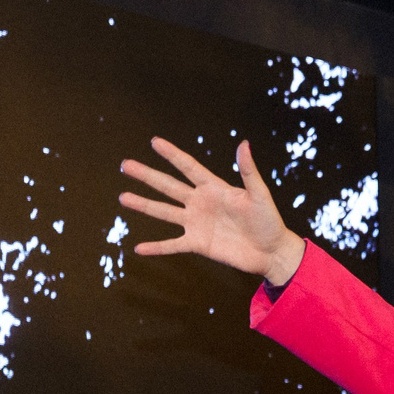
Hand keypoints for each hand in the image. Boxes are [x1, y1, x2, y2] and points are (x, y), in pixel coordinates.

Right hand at [119, 137, 304, 286]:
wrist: (270, 251)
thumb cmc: (268, 220)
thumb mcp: (259, 194)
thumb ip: (249, 171)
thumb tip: (243, 144)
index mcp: (214, 187)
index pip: (188, 167)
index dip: (171, 154)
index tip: (154, 141)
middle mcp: (200, 203)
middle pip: (168, 186)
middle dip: (147, 176)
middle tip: (126, 165)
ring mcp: (196, 223)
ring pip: (164, 212)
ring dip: (143, 205)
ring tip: (123, 198)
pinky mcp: (197, 244)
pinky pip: (172, 245)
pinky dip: (156, 248)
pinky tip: (138, 248)